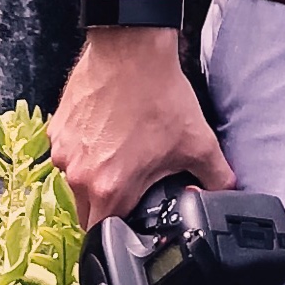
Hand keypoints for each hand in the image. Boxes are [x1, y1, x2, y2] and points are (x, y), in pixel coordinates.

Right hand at [49, 27, 232, 225]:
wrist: (131, 50)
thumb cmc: (159, 94)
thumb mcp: (199, 142)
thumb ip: (217, 178)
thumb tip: (226, 195)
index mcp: (110, 189)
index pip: (104, 235)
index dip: (120, 234)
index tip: (133, 222)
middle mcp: (79, 176)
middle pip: (88, 212)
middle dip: (110, 205)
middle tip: (133, 183)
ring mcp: (64, 152)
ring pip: (77, 182)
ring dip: (96, 176)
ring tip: (122, 150)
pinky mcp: (57, 129)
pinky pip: (69, 154)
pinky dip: (85, 150)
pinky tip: (108, 131)